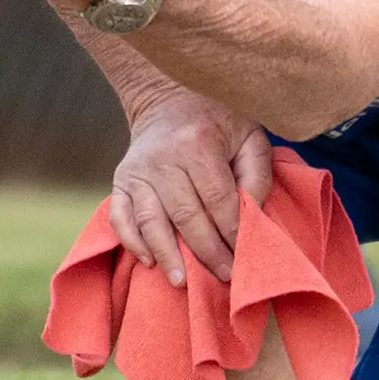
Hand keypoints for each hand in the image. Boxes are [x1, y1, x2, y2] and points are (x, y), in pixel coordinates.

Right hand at [111, 94, 274, 284]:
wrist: (169, 98)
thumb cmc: (218, 121)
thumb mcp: (249, 136)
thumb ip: (257, 175)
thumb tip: (251, 216)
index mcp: (198, 144)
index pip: (218, 201)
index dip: (233, 233)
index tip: (245, 257)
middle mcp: (164, 158)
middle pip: (186, 217)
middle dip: (207, 252)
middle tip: (224, 276)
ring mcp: (138, 170)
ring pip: (152, 222)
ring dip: (167, 255)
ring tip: (182, 282)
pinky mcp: (121, 179)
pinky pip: (120, 216)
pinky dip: (132, 241)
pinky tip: (148, 261)